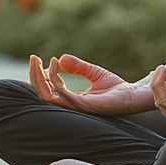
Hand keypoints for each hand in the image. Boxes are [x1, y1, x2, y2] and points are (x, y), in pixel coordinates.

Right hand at [28, 54, 152, 115]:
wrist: (133, 95)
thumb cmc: (116, 88)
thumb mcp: (93, 72)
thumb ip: (77, 67)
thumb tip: (61, 59)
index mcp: (71, 99)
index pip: (47, 91)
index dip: (39, 76)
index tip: (37, 59)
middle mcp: (71, 104)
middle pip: (43, 95)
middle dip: (34, 77)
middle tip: (32, 59)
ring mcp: (76, 106)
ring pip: (48, 96)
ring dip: (40, 78)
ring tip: (39, 61)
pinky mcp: (84, 105)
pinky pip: (63, 94)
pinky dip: (56, 79)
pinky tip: (56, 66)